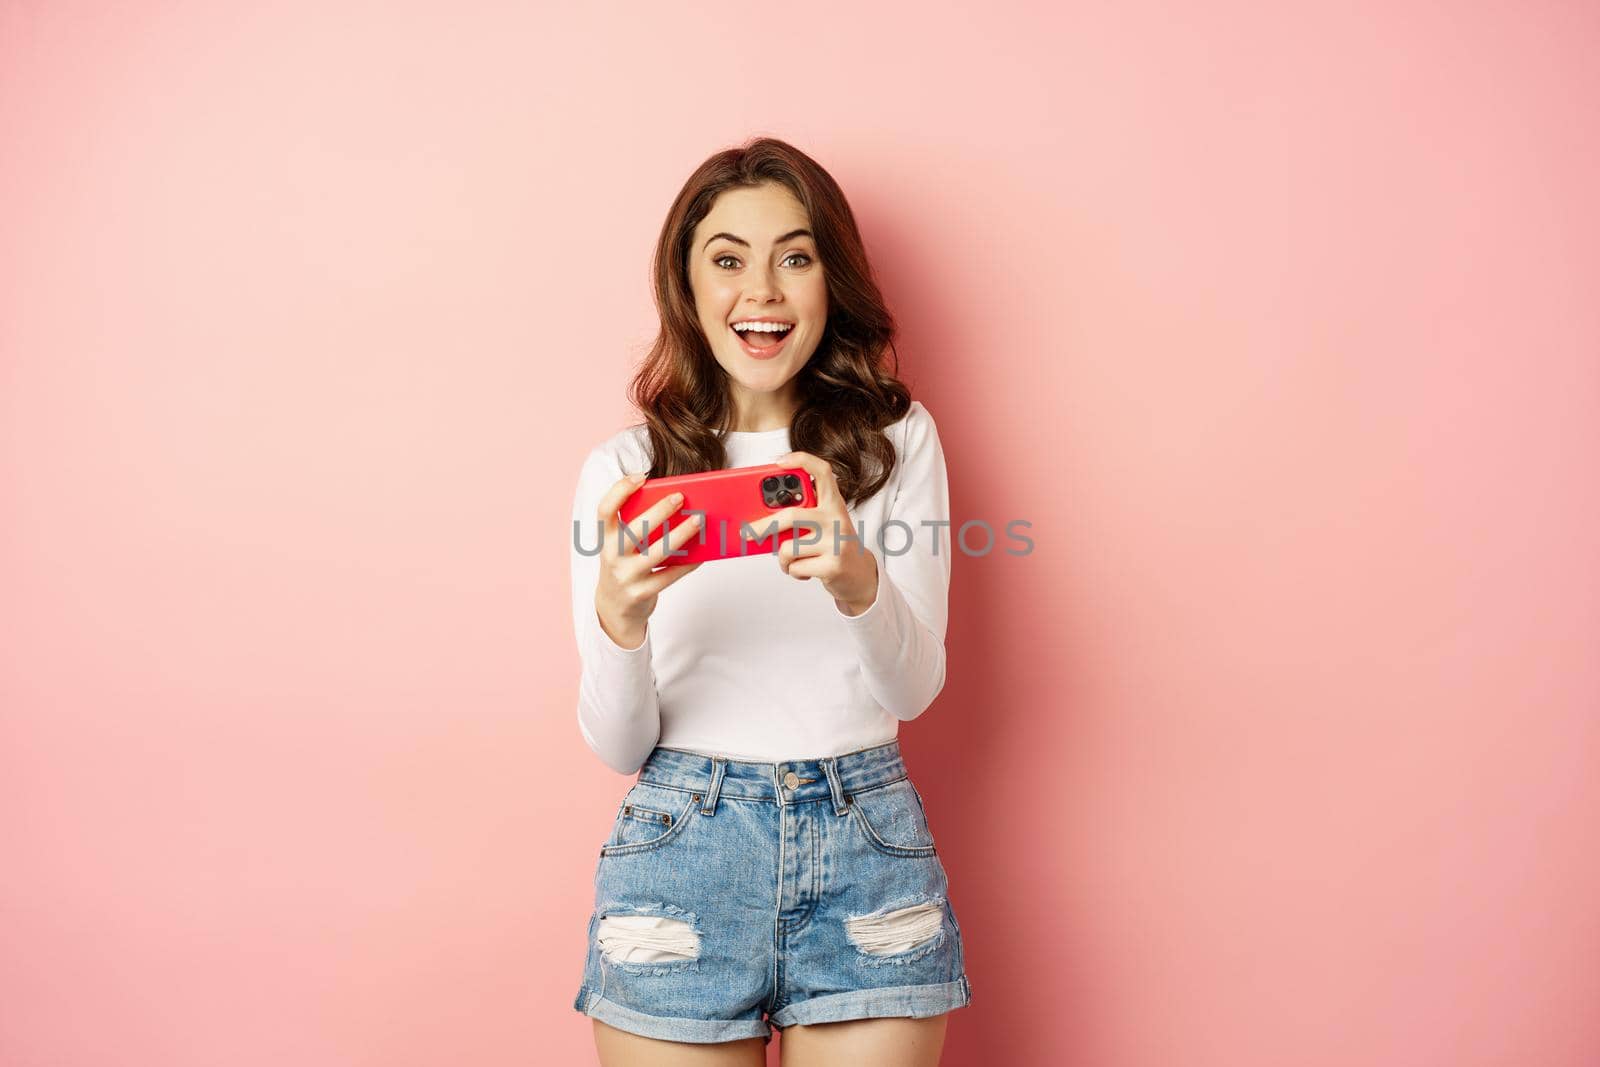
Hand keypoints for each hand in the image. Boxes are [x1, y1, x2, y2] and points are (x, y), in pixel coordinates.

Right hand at [593, 472, 703, 647]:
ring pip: (657, 552)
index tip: (639, 477)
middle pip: (635, 529)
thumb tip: (675, 505)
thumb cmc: (624, 566)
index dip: (620, 491)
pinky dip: (688, 563)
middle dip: (659, 511)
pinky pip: (669, 575)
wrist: (614, 608)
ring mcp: (626, 576)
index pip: (605, 510)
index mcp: (607, 538)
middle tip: (680, 497)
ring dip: (680, 534)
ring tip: (698, 520)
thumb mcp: (621, 546)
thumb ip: (638, 527)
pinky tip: (701, 554)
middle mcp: (612, 555)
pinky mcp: (641, 593)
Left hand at [751, 450, 879, 615]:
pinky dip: (792, 571)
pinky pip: (795, 567)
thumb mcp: (823, 524)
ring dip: (782, 559)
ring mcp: (837, 542)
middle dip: (763, 526)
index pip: (822, 472)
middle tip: (747, 533)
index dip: (802, 461)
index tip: (780, 462)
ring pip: (788, 547)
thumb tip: (760, 516)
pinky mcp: (833, 566)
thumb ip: (802, 515)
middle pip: (791, 515)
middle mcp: (837, 519)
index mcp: (834, 503)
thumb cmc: (833, 545)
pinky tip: (804, 571)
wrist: (860, 575)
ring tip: (788, 561)